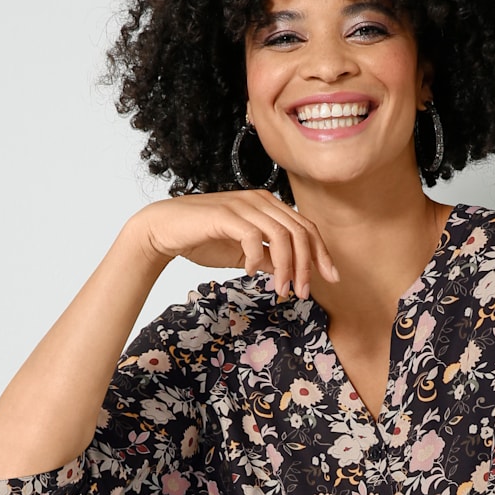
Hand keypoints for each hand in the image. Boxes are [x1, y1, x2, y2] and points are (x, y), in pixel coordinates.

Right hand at [124, 191, 338, 298]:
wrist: (164, 230)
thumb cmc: (203, 239)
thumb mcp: (243, 253)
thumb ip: (268, 258)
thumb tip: (289, 272)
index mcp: (268, 207)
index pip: (306, 228)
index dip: (321, 254)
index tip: (330, 279)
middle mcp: (260, 201)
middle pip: (300, 232)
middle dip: (307, 266)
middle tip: (303, 293)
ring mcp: (244, 206)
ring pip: (282, 236)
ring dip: (286, 267)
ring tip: (282, 290)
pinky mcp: (226, 215)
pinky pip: (254, 237)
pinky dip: (257, 258)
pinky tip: (249, 272)